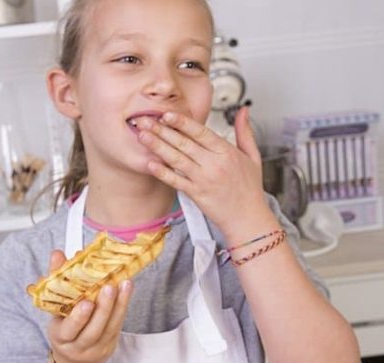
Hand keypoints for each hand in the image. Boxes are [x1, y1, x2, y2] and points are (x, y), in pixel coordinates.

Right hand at [46, 250, 132, 362]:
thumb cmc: (64, 327)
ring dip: (119, 304)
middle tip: (109, 287)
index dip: (78, 318)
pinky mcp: (111, 343)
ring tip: (124, 284)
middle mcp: (79, 346)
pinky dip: (124, 307)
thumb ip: (56, 280)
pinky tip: (127, 291)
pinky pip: (118, 325)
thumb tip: (58, 254)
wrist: (75, 359)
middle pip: (93, 330)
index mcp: (61, 337)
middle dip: (103, 308)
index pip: (69, 329)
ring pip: (110, 327)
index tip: (86, 302)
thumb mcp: (54, 308)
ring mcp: (97, 347)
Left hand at [137, 107, 275, 239]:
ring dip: (157, 146)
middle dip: (162, 130)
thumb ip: (245, 132)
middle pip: (184, 143)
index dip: (182, 122)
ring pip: (177, 159)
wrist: (248, 219)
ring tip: (143, 136)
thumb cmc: (249, 189)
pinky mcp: (196, 195)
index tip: (167, 114)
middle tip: (145, 119)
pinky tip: (150, 164)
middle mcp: (214, 164)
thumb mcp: (253, 156)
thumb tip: (244, 110)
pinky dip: (163, 173)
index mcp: (226, 152)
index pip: (200, 132)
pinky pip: (176, 181)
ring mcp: (204, 180)